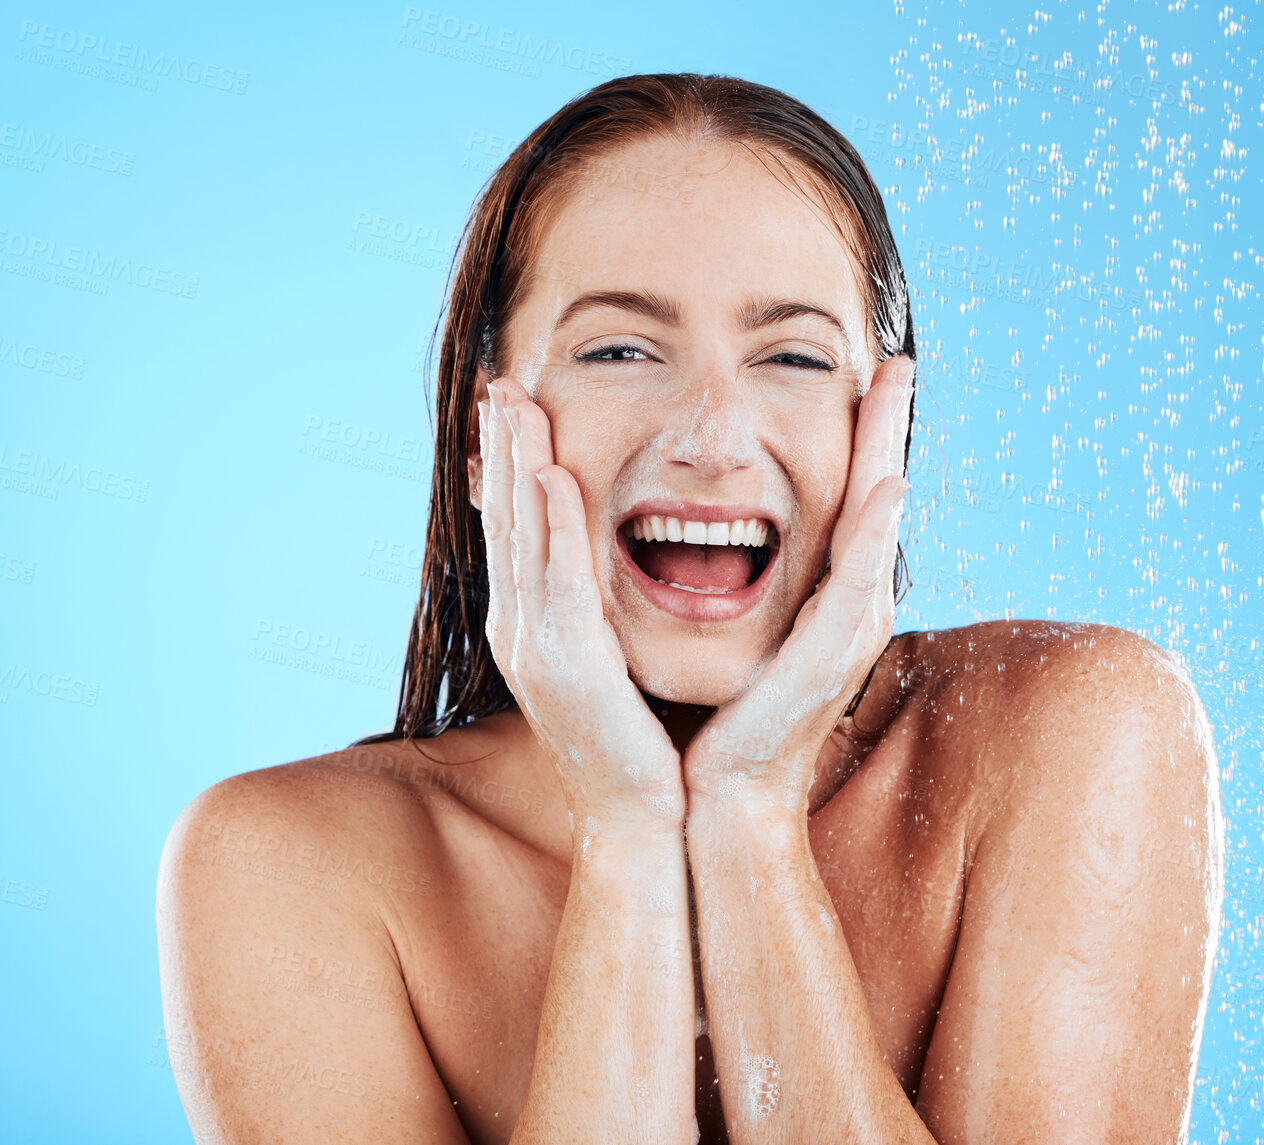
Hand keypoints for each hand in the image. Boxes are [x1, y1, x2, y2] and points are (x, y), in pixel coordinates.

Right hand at [479, 377, 685, 833]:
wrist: (640, 823)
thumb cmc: (638, 748)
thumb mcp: (614, 666)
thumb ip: (604, 616)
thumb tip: (612, 573)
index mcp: (536, 629)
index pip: (518, 532)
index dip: (510, 468)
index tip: (513, 408)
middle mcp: (523, 632)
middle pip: (506, 522)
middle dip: (501, 450)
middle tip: (500, 383)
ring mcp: (537, 648)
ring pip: (521, 539)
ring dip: (517, 466)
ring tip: (515, 403)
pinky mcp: (567, 667)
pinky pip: (557, 581)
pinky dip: (550, 526)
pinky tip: (551, 475)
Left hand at [682, 354, 914, 815]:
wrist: (728, 795)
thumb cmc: (731, 717)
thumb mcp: (745, 633)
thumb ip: (753, 584)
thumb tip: (722, 529)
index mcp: (832, 596)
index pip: (854, 499)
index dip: (866, 438)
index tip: (872, 374)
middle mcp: (854, 606)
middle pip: (880, 498)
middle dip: (888, 428)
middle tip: (898, 362)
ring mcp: (851, 630)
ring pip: (878, 525)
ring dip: (886, 454)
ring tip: (893, 392)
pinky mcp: (832, 657)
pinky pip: (858, 581)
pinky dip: (874, 532)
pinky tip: (887, 488)